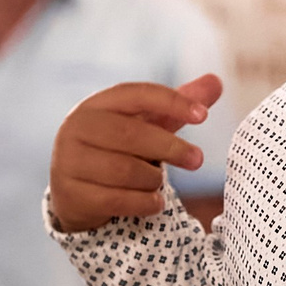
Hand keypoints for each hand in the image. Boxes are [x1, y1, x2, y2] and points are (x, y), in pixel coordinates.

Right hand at [51, 74, 222, 233]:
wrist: (74, 190)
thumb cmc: (117, 149)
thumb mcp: (145, 125)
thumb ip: (177, 105)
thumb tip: (216, 82)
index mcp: (97, 104)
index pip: (137, 93)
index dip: (172, 102)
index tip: (204, 116)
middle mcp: (77, 128)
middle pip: (131, 134)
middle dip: (171, 148)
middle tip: (198, 160)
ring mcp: (69, 161)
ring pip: (125, 171)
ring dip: (153, 180)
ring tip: (159, 183)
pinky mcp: (70, 194)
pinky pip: (116, 199)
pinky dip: (143, 202)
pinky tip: (154, 203)